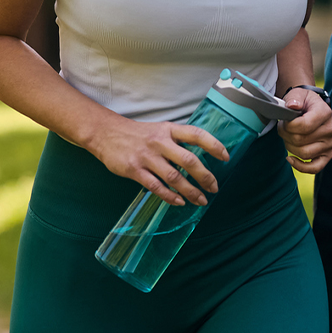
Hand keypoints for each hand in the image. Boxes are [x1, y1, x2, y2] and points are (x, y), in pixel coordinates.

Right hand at [88, 115, 230, 206]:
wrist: (105, 133)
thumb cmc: (138, 134)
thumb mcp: (160, 130)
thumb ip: (177, 141)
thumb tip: (198, 159)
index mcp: (169, 129)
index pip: (197, 135)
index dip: (213, 145)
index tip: (226, 157)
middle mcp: (160, 142)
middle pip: (188, 160)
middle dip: (204, 176)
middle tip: (214, 187)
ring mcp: (147, 156)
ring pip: (174, 177)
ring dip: (190, 191)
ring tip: (201, 200)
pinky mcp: (134, 170)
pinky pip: (155, 186)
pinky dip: (169, 196)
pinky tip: (179, 202)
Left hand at [277, 88, 331, 174]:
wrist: (310, 108)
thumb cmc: (303, 102)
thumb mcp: (297, 94)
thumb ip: (294, 98)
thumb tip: (292, 106)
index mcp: (325, 113)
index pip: (304, 126)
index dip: (289, 126)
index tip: (284, 121)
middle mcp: (330, 129)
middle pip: (301, 141)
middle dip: (285, 135)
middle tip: (283, 127)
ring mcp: (330, 143)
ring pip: (304, 153)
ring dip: (289, 146)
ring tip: (287, 136)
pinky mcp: (327, 154)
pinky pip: (315, 167)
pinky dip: (301, 167)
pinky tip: (290, 159)